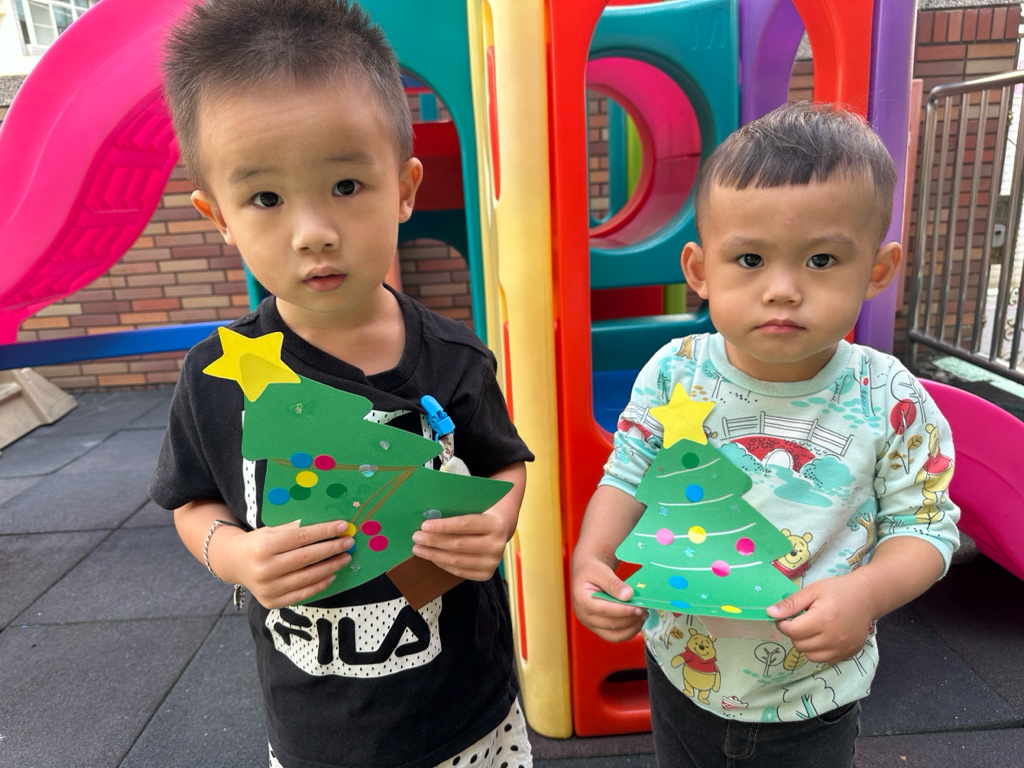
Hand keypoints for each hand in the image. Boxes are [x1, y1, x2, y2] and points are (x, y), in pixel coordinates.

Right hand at [216, 519, 354, 609]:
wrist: (235, 563)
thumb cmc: (259, 542)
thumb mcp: (272, 530)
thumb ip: (297, 528)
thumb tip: (329, 526)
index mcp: (263, 547)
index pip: (301, 537)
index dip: (324, 531)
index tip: (343, 526)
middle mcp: (264, 569)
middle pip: (307, 558)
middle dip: (332, 548)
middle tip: (349, 542)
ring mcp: (268, 589)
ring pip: (308, 577)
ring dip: (331, 566)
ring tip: (345, 557)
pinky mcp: (272, 602)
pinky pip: (303, 594)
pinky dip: (320, 584)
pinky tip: (332, 574)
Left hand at [410, 510, 509, 580]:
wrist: (501, 528)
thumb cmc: (482, 514)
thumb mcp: (475, 507)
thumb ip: (457, 512)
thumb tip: (429, 520)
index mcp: (495, 524)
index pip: (465, 525)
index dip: (443, 526)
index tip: (424, 525)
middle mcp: (496, 545)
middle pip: (458, 544)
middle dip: (434, 541)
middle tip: (416, 537)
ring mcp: (492, 562)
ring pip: (457, 560)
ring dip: (434, 554)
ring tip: (419, 548)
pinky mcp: (486, 574)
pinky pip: (459, 571)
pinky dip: (442, 564)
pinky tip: (432, 557)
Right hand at [570, 555, 646, 643]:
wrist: (585, 573)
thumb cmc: (592, 569)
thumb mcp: (601, 571)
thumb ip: (613, 583)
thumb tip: (628, 595)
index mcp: (582, 600)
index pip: (606, 610)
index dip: (625, 610)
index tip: (640, 607)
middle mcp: (584, 616)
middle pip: (611, 624)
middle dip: (631, 619)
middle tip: (645, 610)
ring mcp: (590, 624)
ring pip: (614, 635)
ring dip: (631, 628)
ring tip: (643, 616)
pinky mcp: (597, 628)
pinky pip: (614, 636)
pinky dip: (628, 632)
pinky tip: (637, 621)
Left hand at [767, 572, 873, 663]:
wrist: (867, 597)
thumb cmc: (838, 590)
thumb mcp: (812, 590)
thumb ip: (791, 603)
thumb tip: (770, 613)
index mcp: (823, 620)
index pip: (792, 631)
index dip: (783, 624)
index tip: (785, 617)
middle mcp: (833, 638)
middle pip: (799, 644)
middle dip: (795, 633)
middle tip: (802, 620)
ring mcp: (842, 649)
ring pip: (810, 656)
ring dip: (806, 644)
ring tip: (813, 629)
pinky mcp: (848, 654)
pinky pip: (824, 659)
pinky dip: (819, 650)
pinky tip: (824, 636)